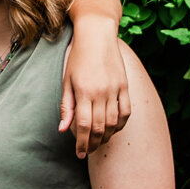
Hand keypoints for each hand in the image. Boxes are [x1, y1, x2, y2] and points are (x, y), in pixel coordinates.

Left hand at [59, 23, 130, 157]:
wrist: (97, 35)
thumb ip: (66, 106)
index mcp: (84, 92)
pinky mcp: (125, 86)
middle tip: (89, 151)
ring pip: (114, 122)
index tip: (80, 153)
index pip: (84, 126)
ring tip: (100, 142)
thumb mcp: (67, 80)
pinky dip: (121, 124)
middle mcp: (101, 92)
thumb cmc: (77, 57)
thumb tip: (63, 130)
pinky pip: (126, 111)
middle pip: (100, 127)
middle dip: (94, 144)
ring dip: (108, 136)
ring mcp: (115, 89)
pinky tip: (114, 129)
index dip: (82, 143)